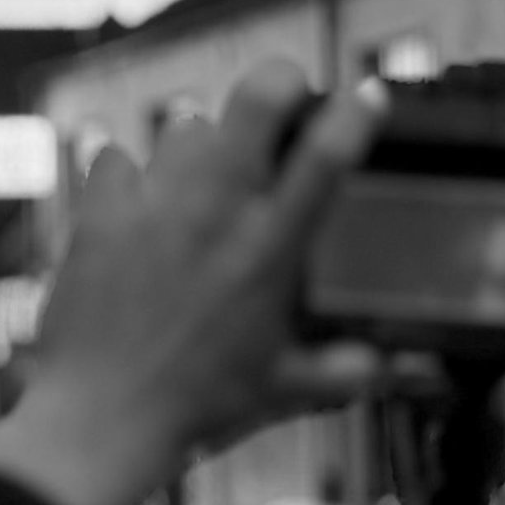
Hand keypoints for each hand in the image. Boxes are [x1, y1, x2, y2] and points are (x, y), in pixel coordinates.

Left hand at [0, 59, 384, 504]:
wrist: (99, 420)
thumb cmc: (194, 408)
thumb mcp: (283, 389)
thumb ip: (349, 369)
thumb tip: (406, 370)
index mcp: (269, 251)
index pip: (326, 157)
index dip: (354, 113)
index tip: (367, 95)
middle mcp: (214, 214)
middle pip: (254, 102)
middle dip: (277, 84)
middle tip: (283, 100)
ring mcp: (152, 207)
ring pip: (184, 124)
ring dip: (199, 138)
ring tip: (202, 169)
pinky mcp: (98, 215)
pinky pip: (114, 158)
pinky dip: (127, 171)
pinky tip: (136, 198)